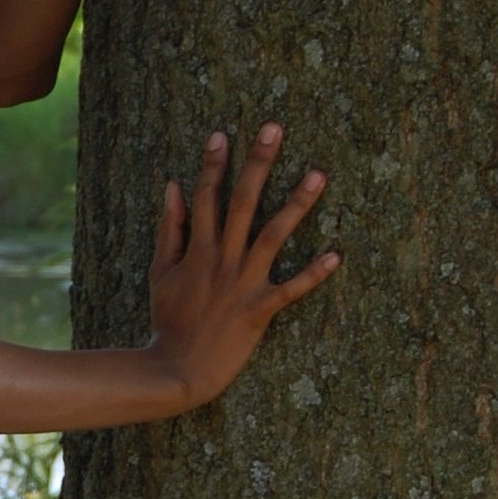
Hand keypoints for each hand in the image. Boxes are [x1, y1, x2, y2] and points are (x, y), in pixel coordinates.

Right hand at [147, 124, 339, 409]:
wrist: (177, 369)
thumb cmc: (170, 320)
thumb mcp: (161, 272)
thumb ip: (169, 229)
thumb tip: (173, 186)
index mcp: (197, 250)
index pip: (206, 197)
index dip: (213, 164)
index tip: (222, 134)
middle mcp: (222, 260)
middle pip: (242, 202)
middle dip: (258, 163)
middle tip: (274, 128)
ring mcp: (243, 284)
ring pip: (273, 236)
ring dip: (296, 204)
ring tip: (319, 174)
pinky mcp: (259, 311)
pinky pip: (291, 289)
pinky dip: (313, 274)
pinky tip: (336, 255)